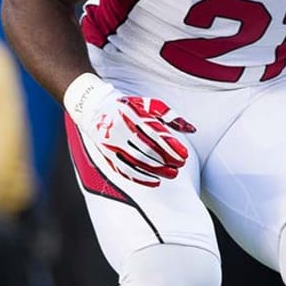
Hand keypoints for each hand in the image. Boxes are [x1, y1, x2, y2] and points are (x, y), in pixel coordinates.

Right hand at [65, 73, 195, 186]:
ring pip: (136, 161)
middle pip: (146, 149)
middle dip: (166, 160)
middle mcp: (120, 129)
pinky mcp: (107, 154)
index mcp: (132, 114)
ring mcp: (112, 143)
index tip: (184, 155)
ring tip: (172, 174)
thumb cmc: (127, 106)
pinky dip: (141, 178)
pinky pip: (124, 170)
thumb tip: (192, 129)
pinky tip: (155, 181)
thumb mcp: (148, 104)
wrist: (93, 108)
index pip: (154, 133)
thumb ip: (170, 115)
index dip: (170, 146)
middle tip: (180, 165)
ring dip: (156, 171)